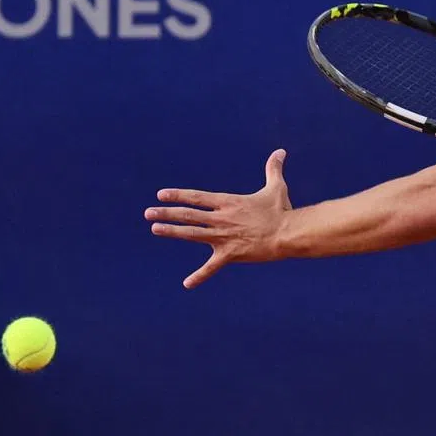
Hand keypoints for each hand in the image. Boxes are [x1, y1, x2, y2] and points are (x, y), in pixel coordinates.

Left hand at [145, 149, 292, 288]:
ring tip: (155, 229)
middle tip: (148, 213)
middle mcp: (221, 218)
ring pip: (192, 233)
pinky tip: (187, 283)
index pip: (197, 197)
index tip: (161, 194)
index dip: (178, 195)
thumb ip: (273, 169)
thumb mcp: (276, 187)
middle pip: (189, 214)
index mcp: (229, 203)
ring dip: (172, 231)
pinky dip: (199, 276)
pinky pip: (212, 267)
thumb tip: (280, 151)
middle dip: (167, 212)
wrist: (288, 233)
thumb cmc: (282, 210)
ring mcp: (224, 237)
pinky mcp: (230, 254)